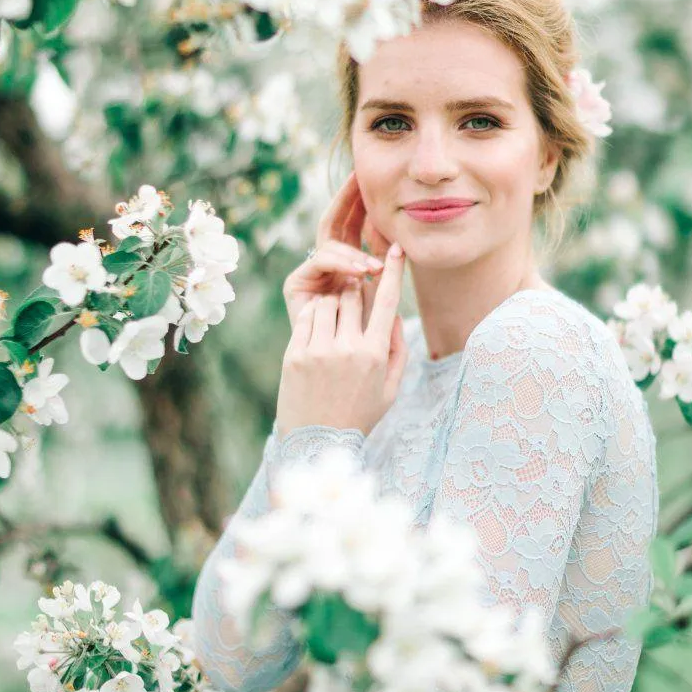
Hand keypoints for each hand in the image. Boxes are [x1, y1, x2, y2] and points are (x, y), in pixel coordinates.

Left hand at [276, 243, 408, 438]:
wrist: (317, 442)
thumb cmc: (359, 415)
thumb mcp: (390, 388)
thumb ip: (397, 349)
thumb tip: (392, 314)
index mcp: (375, 354)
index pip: (387, 301)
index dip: (393, 271)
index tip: (396, 249)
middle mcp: (348, 348)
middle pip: (354, 296)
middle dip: (355, 292)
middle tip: (353, 299)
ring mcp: (319, 350)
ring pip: (328, 302)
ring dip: (332, 304)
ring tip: (333, 322)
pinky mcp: (295, 353)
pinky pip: (306, 317)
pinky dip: (313, 316)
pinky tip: (317, 332)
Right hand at [283, 171, 392, 332]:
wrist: (342, 376)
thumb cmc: (367, 342)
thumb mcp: (383, 296)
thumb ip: (385, 268)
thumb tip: (397, 238)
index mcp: (347, 264)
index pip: (354, 224)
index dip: (362, 203)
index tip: (377, 180)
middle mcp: (326, 265)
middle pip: (335, 222)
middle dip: (347, 199)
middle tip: (358, 177)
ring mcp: (310, 273)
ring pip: (330, 243)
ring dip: (354, 251)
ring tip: (374, 268)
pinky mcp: (295, 285)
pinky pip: (319, 261)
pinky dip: (340, 263)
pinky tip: (359, 272)